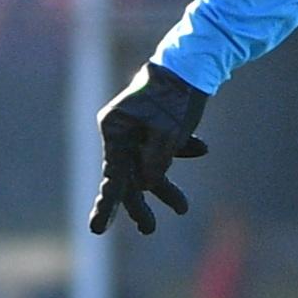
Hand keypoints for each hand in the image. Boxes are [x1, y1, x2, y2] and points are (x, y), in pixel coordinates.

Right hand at [87, 62, 210, 236]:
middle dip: (141, 203)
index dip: (108, 205)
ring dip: (166, 185)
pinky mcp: (155, 127)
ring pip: (149, 166)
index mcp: (114, 129)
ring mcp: (137, 130)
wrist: (193, 67)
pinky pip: (164, 150)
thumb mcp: (168, 133)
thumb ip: (156, 161)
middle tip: (149, 229)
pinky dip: (181, 150)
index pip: (112, 175)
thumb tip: (146, 184)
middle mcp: (120, 131)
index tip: (97, 230)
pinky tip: (200, 146)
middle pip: (129, 175)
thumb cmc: (176, 98)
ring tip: (182, 207)